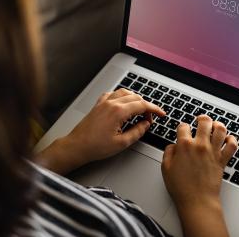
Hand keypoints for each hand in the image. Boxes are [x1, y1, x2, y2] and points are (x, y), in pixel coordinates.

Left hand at [35, 88, 164, 174]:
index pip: (142, 105)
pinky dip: (122, 97)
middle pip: (135, 97)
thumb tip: (146, 124)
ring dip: (135, 100)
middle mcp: (111, 103)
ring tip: (139, 112)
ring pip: (125, 93)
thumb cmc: (95, 146)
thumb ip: (137, 132)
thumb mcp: (122, 143)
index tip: (161, 114)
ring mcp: (104, 102)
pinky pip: (113, 94)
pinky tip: (123, 105)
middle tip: (149, 119)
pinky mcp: (98, 105)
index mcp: (118, 111)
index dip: (154, 109)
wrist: (77, 146)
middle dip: (146, 106)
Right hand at [161, 115, 237, 236]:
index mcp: (184, 146)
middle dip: (202, 118)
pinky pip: (232, 145)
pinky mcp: (222, 160)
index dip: (182, 127)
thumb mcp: (165, 168)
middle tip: (201, 120)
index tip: (182, 130)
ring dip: (217, 125)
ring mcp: (213, 152)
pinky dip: (231, 140)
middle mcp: (200, 146)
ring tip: (215, 126)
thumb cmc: (182, 188)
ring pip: (220, 129)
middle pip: (204, 122)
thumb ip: (168, 152)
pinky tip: (227, 139)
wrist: (197, 201)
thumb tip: (173, 146)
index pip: (183, 126)